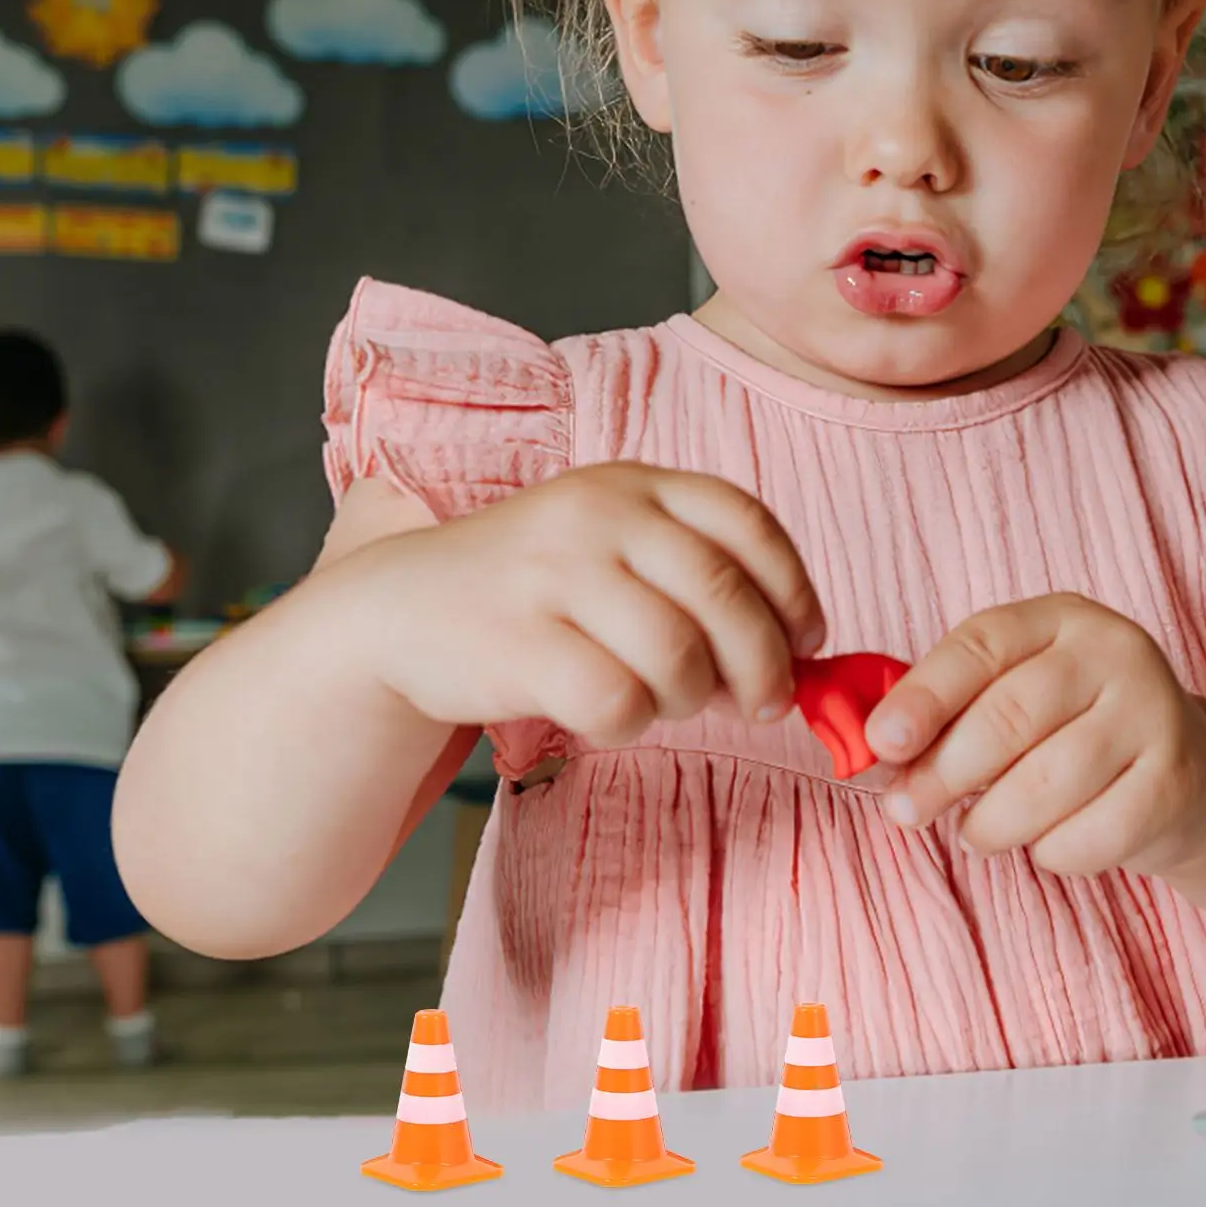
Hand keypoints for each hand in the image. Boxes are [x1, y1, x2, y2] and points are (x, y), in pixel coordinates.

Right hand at [345, 463, 825, 744]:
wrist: (399, 612)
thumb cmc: (535, 590)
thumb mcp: (613, 547)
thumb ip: (696, 576)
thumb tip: (800, 653)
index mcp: (633, 483)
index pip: (748, 523)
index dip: (793, 590)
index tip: (806, 640)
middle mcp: (597, 515)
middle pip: (725, 596)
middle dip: (764, 665)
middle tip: (763, 704)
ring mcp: (553, 574)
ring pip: (677, 657)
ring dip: (690, 698)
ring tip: (664, 699)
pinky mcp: (517, 641)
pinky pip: (617, 701)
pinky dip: (630, 723)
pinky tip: (608, 712)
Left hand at [863, 595, 1205, 877]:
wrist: (1181, 772)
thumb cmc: (1066, 732)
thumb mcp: (1011, 696)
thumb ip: (950, 713)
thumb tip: (879, 753)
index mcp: (1059, 618)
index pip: (981, 645)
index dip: (924, 696)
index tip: (880, 744)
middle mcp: (1114, 651)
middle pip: (1009, 716)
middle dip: (943, 773)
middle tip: (907, 810)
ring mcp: (1154, 712)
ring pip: (1048, 782)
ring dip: (994, 823)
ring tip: (977, 834)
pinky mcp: (1178, 780)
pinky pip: (1094, 834)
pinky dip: (1053, 853)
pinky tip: (1046, 844)